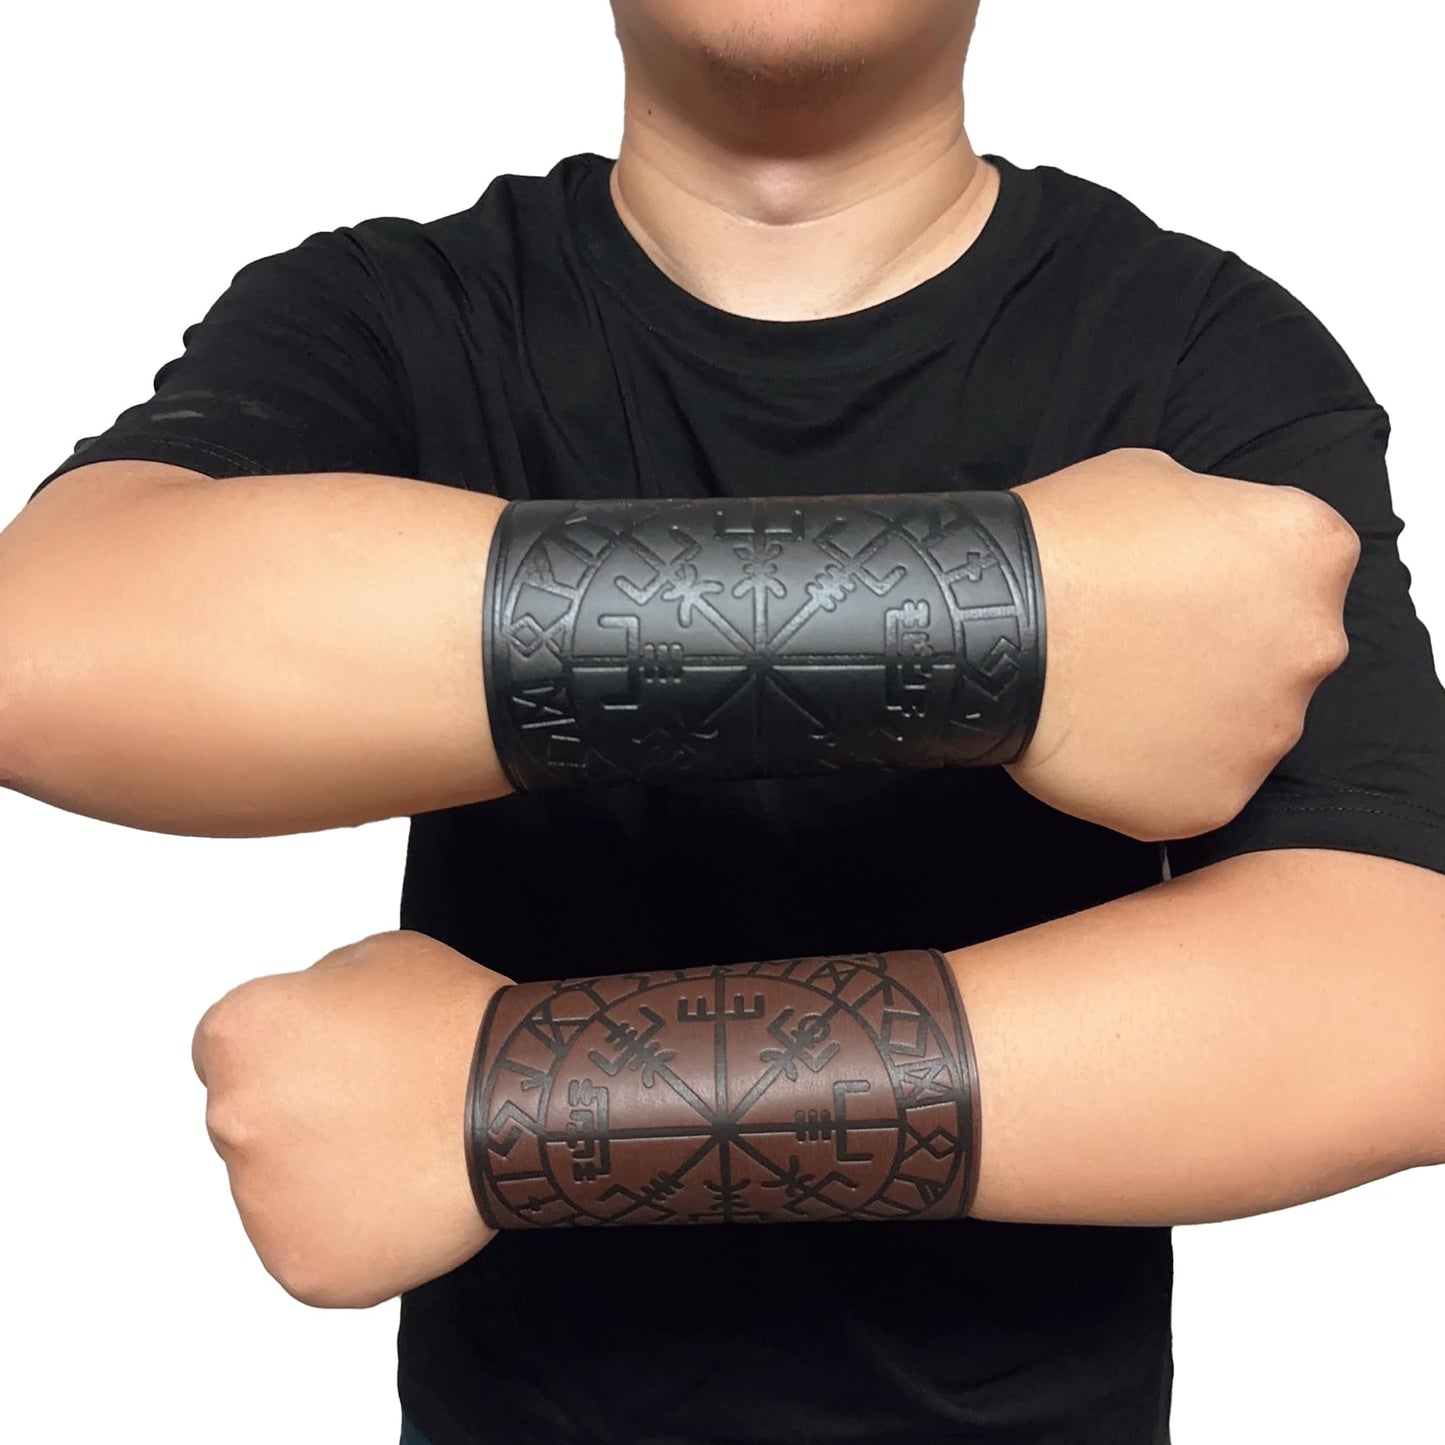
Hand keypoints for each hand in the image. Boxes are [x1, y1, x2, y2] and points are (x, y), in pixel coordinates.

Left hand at [190, 930, 506, 1306]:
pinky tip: (400, 1194)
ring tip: (396, 1152)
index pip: (226, 1051)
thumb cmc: (458, 1029)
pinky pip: (314, 1246)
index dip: (283, 1052)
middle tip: (372, 1108)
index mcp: (242, 1036)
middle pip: (249, 1121)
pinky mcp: (300, 1266)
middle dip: (299, 1115)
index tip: (324, 1063)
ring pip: (278, 1190)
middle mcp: (232, 1119)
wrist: (518, 1105)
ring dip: (322, 1175)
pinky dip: (352, 1229)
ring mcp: (261, 1203)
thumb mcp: (375, 958)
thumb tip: (310, 1025)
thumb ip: (316, 993)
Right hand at [1006, 448, 1359, 841]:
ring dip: (1194, 713)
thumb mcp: (1155, 479)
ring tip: (1116, 695)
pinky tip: (1105, 739)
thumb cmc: (1063, 545)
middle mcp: (1311, 645)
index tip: (1186, 583)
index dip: (1236, 573)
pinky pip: (1194, 787)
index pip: (1301, 566)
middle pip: (1282, 651)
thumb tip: (1202, 551)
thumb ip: (1210, 520)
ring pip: (1241, 727)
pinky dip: (1156, 770)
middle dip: (1227, 649)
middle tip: (1147, 643)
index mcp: (1308, 552)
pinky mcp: (1213, 799)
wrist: (993, 629)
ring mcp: (1266, 734)